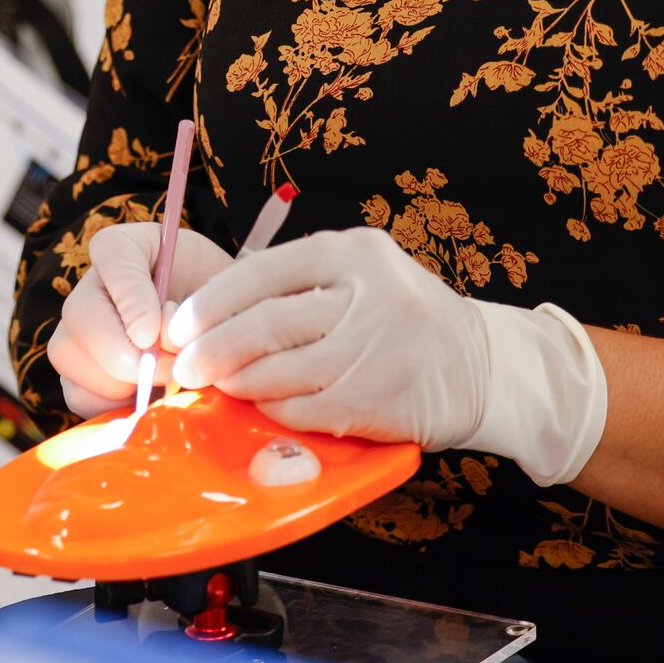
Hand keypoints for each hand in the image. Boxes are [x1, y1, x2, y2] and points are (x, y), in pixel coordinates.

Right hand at [48, 220, 231, 417]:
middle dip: (123, 354)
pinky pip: (77, 394)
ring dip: (117, 382)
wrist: (221, 335)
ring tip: (159, 383)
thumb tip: (151, 344)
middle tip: (169, 368)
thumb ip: (190, 309)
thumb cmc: (220, 306)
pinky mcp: (81, 374)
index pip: (111, 250)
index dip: (131, 297)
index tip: (153, 333)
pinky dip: (110, 407)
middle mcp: (94, 285)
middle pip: (80, 313)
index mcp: (127, 248)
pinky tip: (145, 401)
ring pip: (68, 355)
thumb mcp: (217, 290)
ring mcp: (79, 330)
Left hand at [165, 226, 606, 482]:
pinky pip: (305, 408)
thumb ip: (298, 286)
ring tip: (214, 384)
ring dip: (237, 381)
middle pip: (265, 324)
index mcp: (354, 253)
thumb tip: (212, 314)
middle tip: (183, 364)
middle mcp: (367, 295)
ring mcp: (376, 350)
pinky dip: (274, 409)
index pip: (261, 272)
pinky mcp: (380, 399)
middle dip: (212, 348)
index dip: (211, 302)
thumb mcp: (360, 276)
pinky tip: (259, 406)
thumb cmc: (403, 320)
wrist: (483, 367)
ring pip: (280, 369)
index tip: (180, 323)